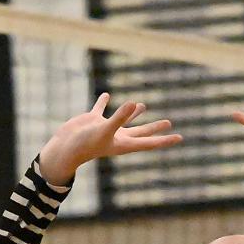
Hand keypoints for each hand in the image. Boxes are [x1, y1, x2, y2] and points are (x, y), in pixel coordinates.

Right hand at [38, 93, 181, 184]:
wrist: (64, 147)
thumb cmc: (85, 143)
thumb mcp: (104, 129)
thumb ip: (119, 117)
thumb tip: (133, 103)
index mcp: (124, 144)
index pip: (149, 142)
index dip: (164, 140)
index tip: (179, 138)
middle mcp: (117, 137)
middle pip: (141, 132)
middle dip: (155, 128)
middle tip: (169, 123)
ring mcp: (105, 129)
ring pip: (123, 120)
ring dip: (133, 114)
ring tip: (142, 105)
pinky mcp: (93, 121)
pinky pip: (101, 109)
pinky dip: (104, 102)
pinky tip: (107, 96)